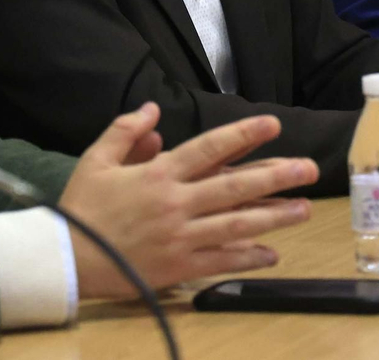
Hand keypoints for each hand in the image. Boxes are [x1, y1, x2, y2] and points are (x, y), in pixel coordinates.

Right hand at [58, 103, 318, 298]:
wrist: (69, 259)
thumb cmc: (83, 206)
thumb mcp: (96, 159)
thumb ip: (126, 131)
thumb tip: (153, 110)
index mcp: (159, 174)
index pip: (209, 149)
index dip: (243, 136)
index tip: (273, 124)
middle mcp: (176, 204)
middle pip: (234, 187)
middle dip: (276, 177)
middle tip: (309, 170)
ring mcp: (181, 237)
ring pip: (237, 225)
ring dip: (274, 217)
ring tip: (304, 209)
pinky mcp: (180, 267)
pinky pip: (221, 261)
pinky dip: (248, 258)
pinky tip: (273, 254)